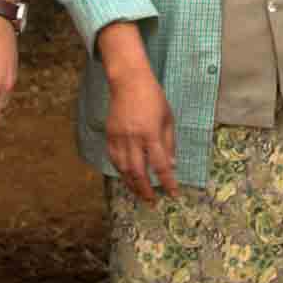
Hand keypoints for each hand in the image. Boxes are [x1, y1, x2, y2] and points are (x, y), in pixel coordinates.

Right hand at [104, 66, 178, 201]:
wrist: (128, 81)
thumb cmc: (153, 97)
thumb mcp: (168, 118)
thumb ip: (169, 143)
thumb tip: (172, 165)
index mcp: (151, 133)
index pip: (160, 164)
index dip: (168, 182)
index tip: (173, 194)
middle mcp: (133, 138)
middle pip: (139, 172)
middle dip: (146, 190)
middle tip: (152, 201)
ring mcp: (119, 137)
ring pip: (124, 169)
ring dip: (132, 185)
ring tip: (140, 194)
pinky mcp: (110, 135)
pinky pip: (113, 159)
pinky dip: (120, 171)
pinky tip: (127, 177)